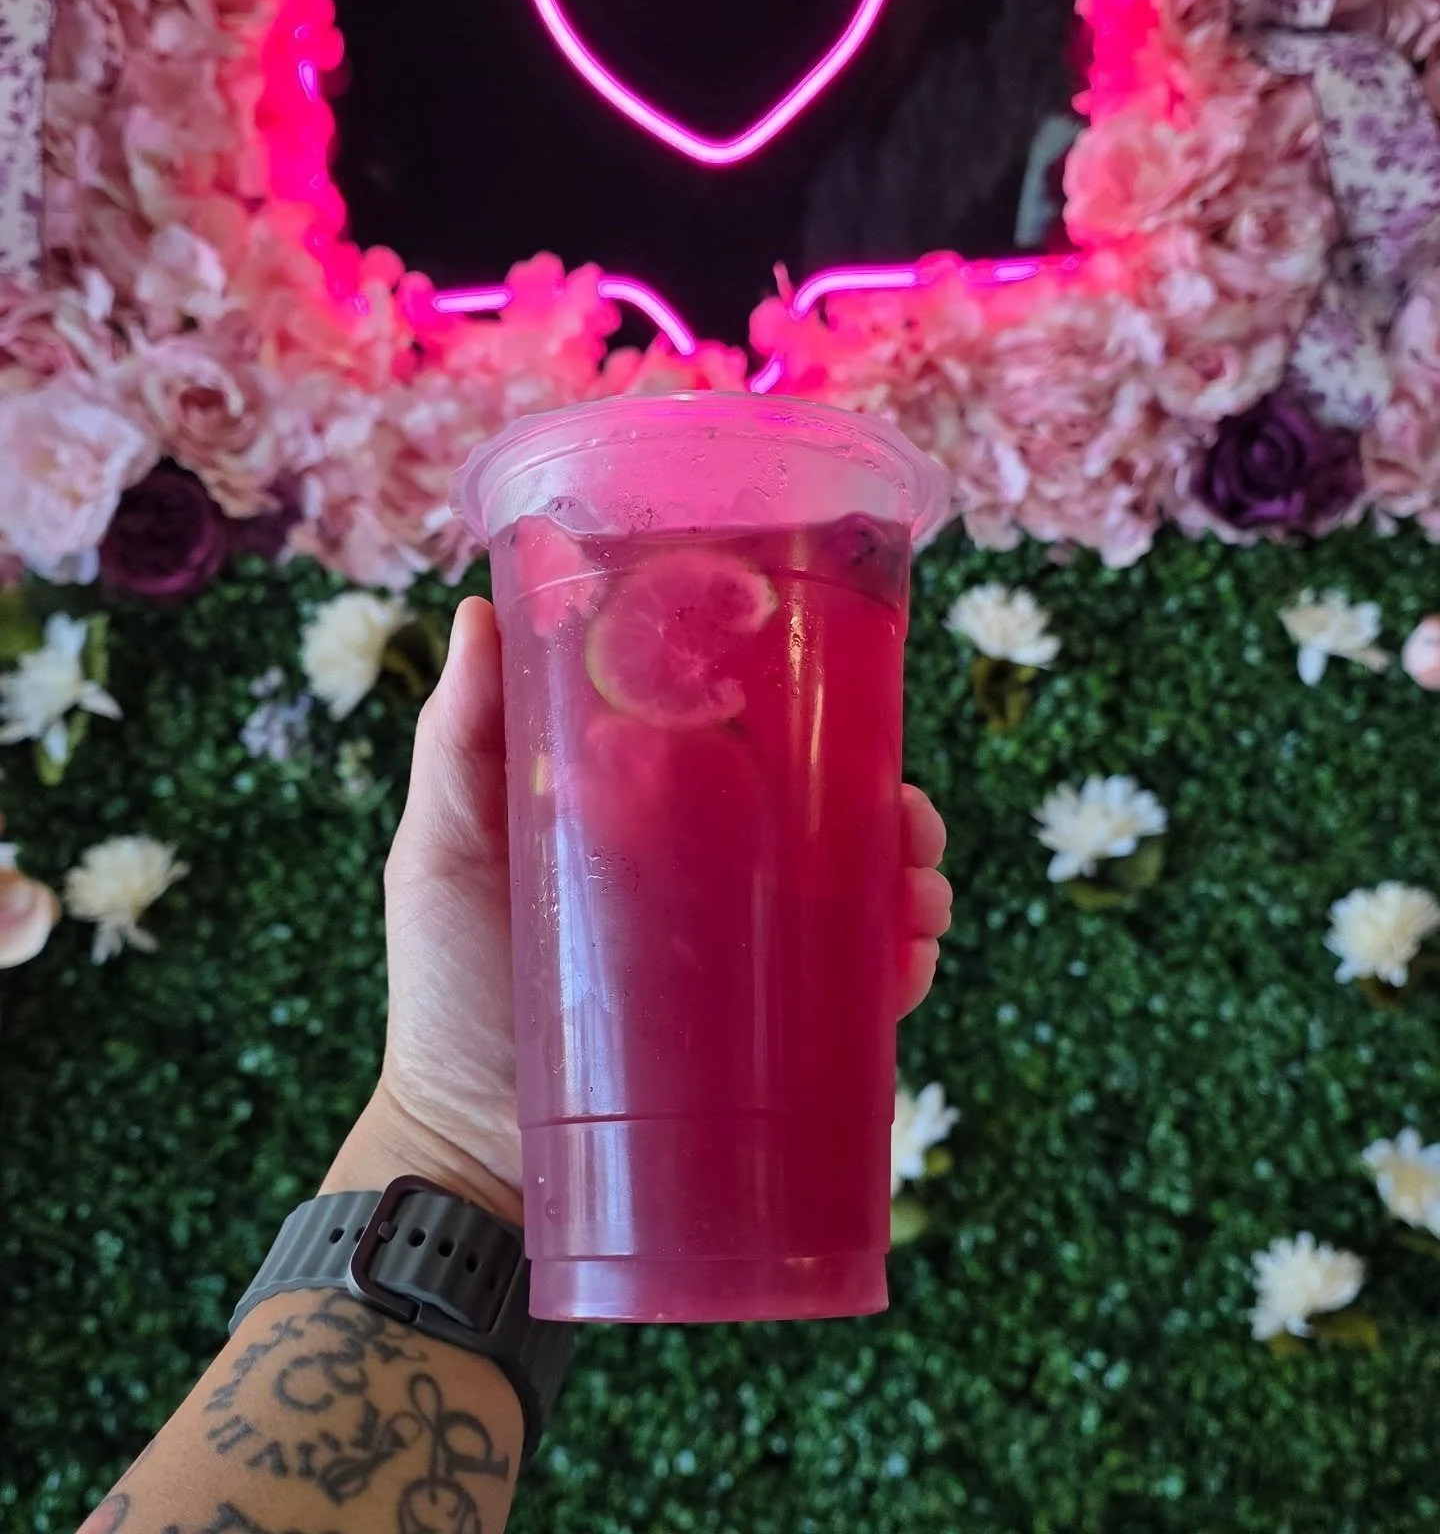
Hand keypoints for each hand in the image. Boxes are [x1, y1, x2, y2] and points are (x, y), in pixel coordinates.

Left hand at [327, 596, 952, 1215]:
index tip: (842, 692)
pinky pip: (855, 996)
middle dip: (888, 804)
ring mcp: (744, 961)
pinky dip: (898, 968)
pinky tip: (909, 956)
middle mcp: (710, 879)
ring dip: (910, 880)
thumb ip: (458, 738)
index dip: (808, 717)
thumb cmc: (446, 987)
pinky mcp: (767, 1043)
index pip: (748, 747)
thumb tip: (476, 610)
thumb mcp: (445, 847)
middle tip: (907, 815)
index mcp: (649, 816)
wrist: (468, 1151)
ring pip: (858, 899)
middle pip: (826, 818)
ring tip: (920, 890)